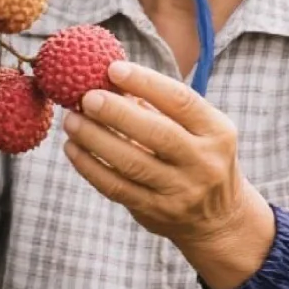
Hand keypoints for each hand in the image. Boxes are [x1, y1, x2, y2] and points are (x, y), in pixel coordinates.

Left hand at [61, 59, 275, 288]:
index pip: (181, 101)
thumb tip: (112, 79)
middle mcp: (203, 162)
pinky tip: (73, 149)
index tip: (113, 69)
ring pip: (131, 163)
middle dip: (117, 113)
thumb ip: (163, 107)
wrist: (217, 219)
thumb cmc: (199, 157)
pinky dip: (90, 167)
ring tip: (71, 120)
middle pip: (156, 134)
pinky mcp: (155, 212)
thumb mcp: (200, 130)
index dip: (146, 83)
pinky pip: (117, 187)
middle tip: (86, 97)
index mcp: (217, 131)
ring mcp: (180, 191)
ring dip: (95, 139)